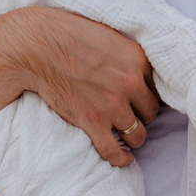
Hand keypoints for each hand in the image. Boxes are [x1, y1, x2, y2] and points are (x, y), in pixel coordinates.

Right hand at [0, 8, 159, 168]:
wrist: (37, 46)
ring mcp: (113, 105)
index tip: (140, 99)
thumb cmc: (69, 35)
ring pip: (138, 134)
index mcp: (138, 60)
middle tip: (131, 115)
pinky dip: (121, 159)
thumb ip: (129, 55)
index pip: (158, 87)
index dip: (148, 94)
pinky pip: (114, 150)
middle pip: (150, 112)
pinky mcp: (93, 122)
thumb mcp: (111, 36)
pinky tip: (124, 160)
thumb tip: (137, 69)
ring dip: (134, 137)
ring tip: (128, 137)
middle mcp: (131, 84)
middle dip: (141, 115)